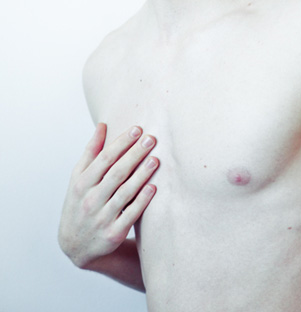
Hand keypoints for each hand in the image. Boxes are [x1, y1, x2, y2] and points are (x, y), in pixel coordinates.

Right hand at [58, 123, 157, 268]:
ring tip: (155, 160)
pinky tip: (153, 187)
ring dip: (141, 175)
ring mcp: (102, 217)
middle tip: (151, 139)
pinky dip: (141, 201)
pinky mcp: (114, 234)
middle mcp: (90, 199)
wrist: (75, 245)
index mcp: (82, 183)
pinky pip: (130, 215)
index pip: (104, 158)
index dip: (121, 143)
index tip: (137, 129)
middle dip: (134, 154)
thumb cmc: (80, 202)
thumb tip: (103, 125)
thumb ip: (91, 152)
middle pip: (116, 173)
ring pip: (125, 193)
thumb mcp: (78, 178)